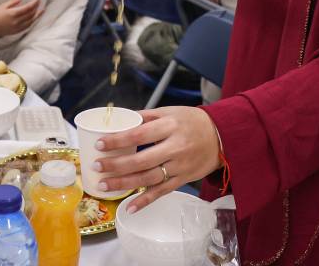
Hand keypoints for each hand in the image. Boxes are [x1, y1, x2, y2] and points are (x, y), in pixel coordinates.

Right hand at [0, 0, 41, 37]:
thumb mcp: (3, 6)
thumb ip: (14, 2)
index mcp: (13, 14)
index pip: (28, 8)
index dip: (35, 3)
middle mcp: (16, 21)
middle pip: (31, 14)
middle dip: (36, 7)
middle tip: (39, 1)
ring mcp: (16, 28)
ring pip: (31, 21)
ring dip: (36, 15)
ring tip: (41, 9)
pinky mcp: (16, 32)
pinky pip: (27, 26)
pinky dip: (32, 21)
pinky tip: (34, 18)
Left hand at [94, 106, 220, 211]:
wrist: (222, 136)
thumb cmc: (193, 121)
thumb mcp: (171, 112)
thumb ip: (147, 116)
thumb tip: (121, 118)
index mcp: (170, 126)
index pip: (139, 133)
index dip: (118, 140)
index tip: (100, 144)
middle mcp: (175, 147)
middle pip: (142, 159)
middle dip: (117, 165)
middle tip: (97, 166)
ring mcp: (180, 166)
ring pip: (149, 178)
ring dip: (125, 183)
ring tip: (105, 185)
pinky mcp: (184, 179)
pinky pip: (162, 192)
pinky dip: (146, 200)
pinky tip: (130, 207)